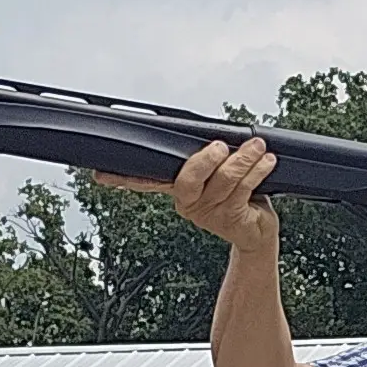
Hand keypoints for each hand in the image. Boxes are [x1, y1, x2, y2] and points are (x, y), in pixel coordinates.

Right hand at [95, 138, 279, 253]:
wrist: (257, 232)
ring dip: (244, 159)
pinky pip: (243, 189)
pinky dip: (257, 171)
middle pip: (187, 178)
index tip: (101, 175)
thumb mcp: (218, 175)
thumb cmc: (238, 196)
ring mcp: (208, 214)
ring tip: (258, 148)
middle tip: (220, 147)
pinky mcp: (230, 220)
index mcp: (178, 191)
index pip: (147, 181)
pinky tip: (266, 162)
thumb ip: (208, 158)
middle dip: (205, 159)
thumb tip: (212, 134)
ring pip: (223, 179)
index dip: (123, 178)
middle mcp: (189, 203)